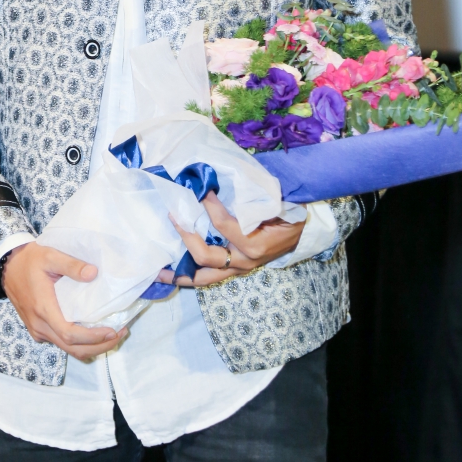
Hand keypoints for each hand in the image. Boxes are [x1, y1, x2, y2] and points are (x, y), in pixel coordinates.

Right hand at [3, 243, 125, 359]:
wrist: (8, 267)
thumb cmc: (29, 261)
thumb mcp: (50, 256)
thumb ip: (71, 265)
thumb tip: (93, 273)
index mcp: (44, 309)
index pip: (71, 335)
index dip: (93, 337)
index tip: (113, 330)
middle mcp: (40, 326)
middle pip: (73, 348)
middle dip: (99, 346)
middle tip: (120, 333)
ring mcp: (38, 331)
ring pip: (68, 348)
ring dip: (91, 347)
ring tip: (113, 334)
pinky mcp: (38, 330)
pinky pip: (61, 343)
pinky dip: (80, 343)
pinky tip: (94, 331)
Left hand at [155, 192, 304, 287]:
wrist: (303, 234)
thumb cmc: (288, 216)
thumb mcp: (274, 206)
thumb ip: (250, 199)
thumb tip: (219, 183)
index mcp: (254, 244)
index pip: (224, 225)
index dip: (210, 207)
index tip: (202, 191)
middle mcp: (243, 261)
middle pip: (205, 256)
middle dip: (186, 237)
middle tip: (173, 217)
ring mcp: (238, 269)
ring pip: (203, 277)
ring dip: (179, 274)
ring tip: (158, 271)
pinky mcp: (234, 271)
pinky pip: (208, 278)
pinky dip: (189, 276)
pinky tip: (172, 273)